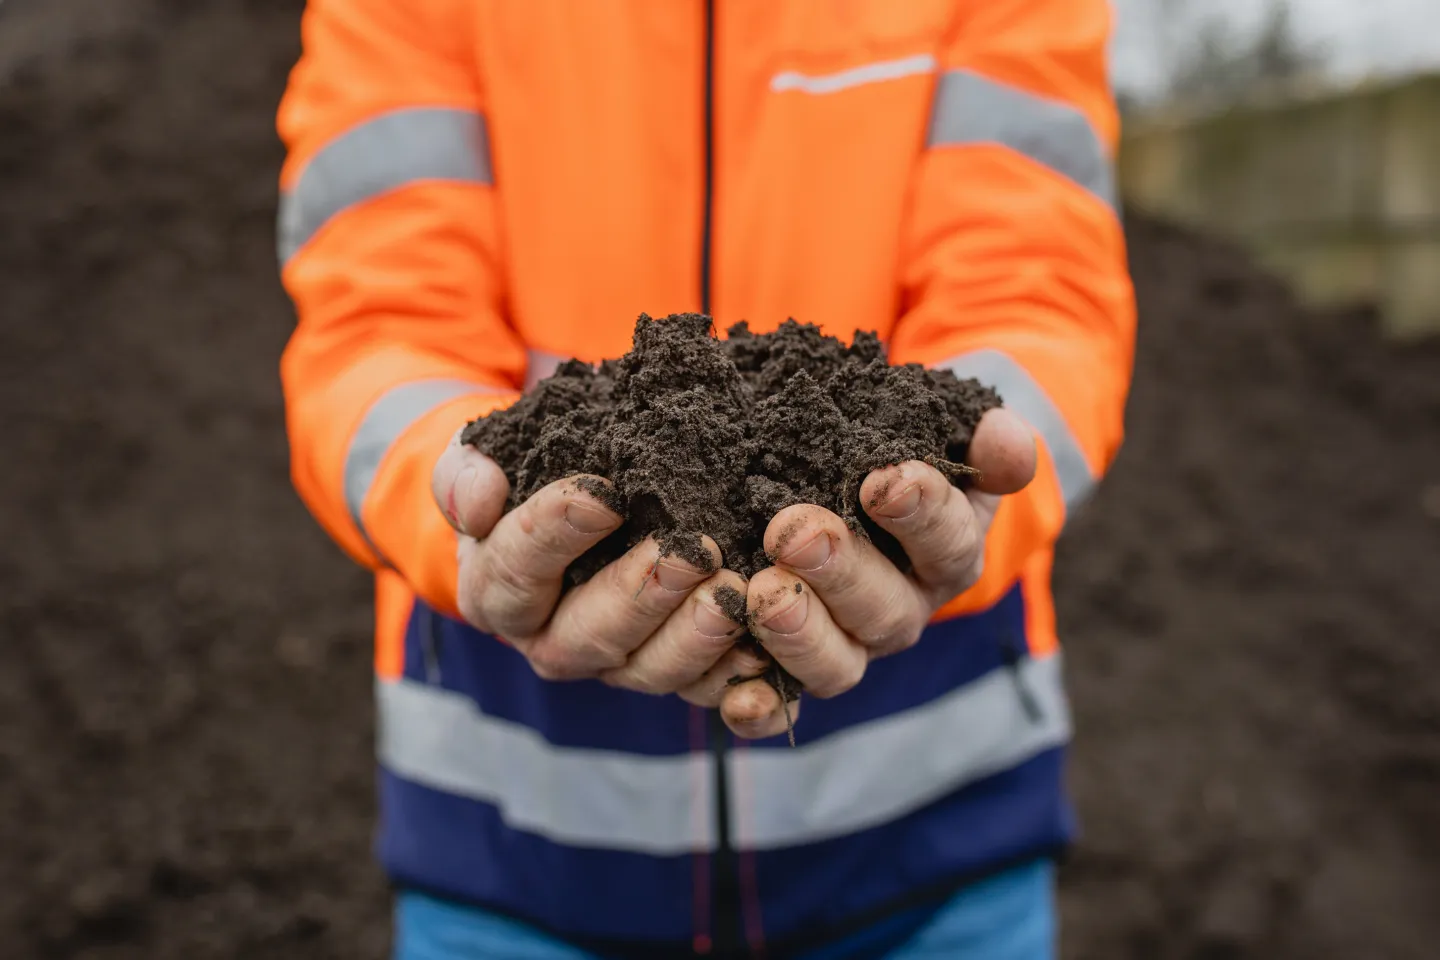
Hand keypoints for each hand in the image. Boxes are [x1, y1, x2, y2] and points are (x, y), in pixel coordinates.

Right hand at [431, 433, 753, 698]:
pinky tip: (763, 653)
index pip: (518, 569)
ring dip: (695, 638)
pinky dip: (733, 679)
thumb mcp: (481, 459)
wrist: (574, 500)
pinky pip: (701, 690)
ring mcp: (614, 664)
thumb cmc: (524, 476)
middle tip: (692, 552)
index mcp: (497, 593)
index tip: (603, 492)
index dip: (556, 532)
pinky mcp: (670, 672)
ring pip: (649, 670)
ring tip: (733, 594)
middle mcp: (552, 641)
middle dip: (643, 595)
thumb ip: (465, 474)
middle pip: (590, 635)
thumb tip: (478, 501)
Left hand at [718, 408, 1037, 738]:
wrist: (836, 490)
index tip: (883, 481)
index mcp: (947, 553)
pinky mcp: (790, 673)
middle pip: (884, 610)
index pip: (948, 540)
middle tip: (795, 534)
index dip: (921, 513)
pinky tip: (735, 697)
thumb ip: (983, 442)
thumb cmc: (890, 456)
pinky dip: (759, 706)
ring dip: (799, 634)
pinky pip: (779, 705)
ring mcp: (847, 649)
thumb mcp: (941, 438)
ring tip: (761, 591)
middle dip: (841, 573)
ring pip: (836, 665)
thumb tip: (1010, 446)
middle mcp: (900, 611)